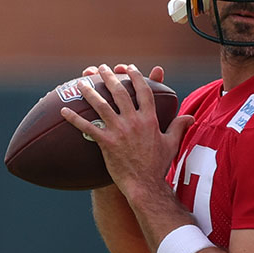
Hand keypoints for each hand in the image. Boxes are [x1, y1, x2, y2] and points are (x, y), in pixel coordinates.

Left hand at [60, 64, 191, 196]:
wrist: (145, 185)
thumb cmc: (159, 166)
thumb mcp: (172, 144)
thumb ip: (179, 127)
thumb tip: (190, 118)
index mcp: (150, 119)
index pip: (144, 90)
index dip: (136, 76)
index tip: (128, 68)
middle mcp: (134, 121)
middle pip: (120, 92)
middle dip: (109, 77)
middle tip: (100, 68)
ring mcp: (119, 131)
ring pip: (101, 106)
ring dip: (89, 92)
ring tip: (81, 82)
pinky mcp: (106, 143)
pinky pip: (87, 127)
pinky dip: (74, 118)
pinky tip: (63, 111)